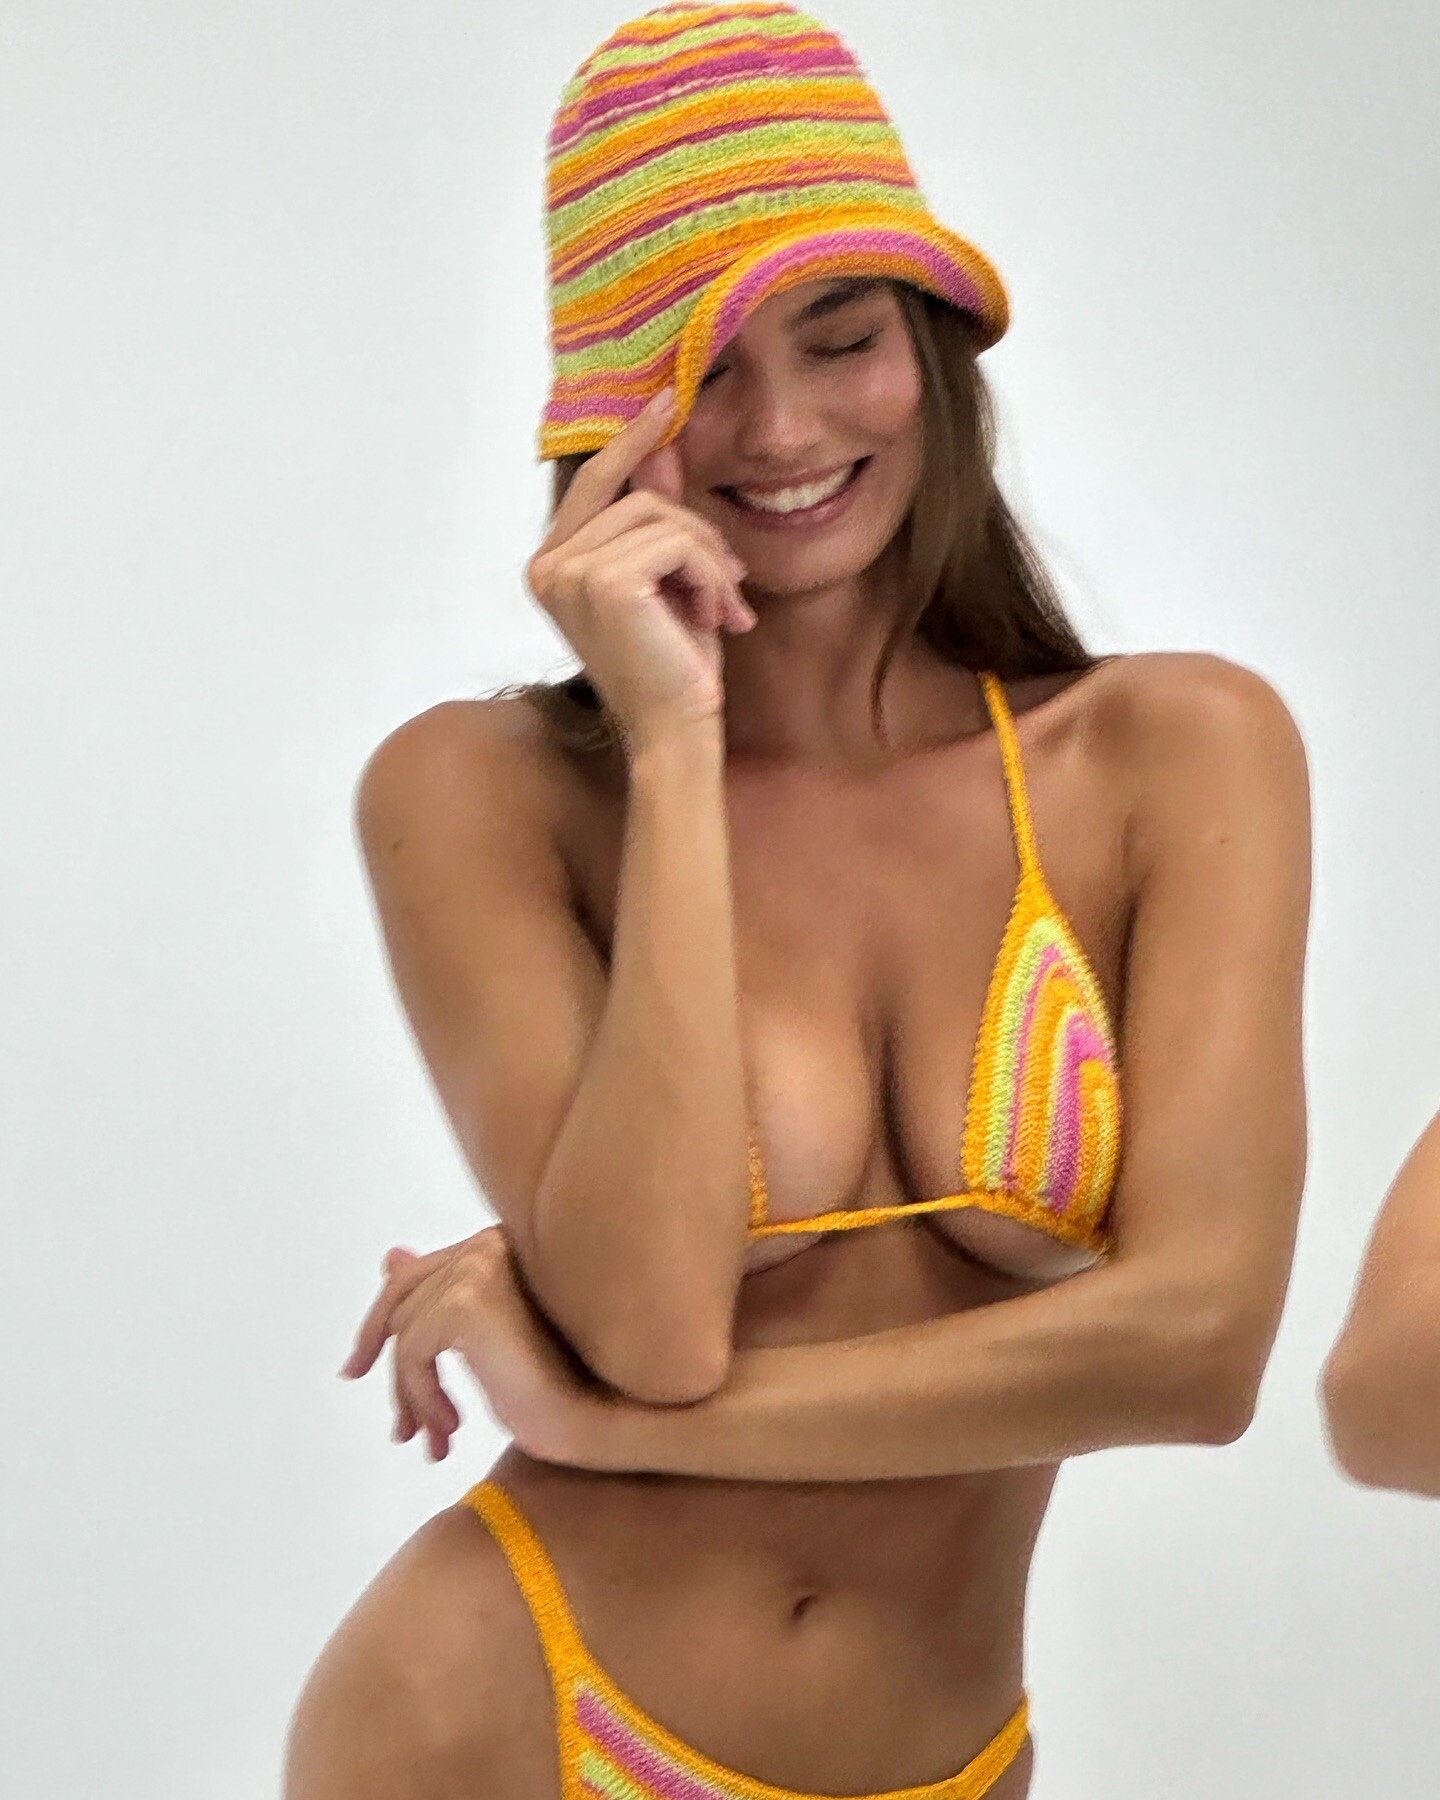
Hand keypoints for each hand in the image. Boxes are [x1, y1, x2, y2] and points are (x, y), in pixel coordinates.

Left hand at [339, 1225, 612, 1464]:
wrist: (609, 1416)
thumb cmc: (570, 1386)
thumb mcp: (492, 1343)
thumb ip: (443, 1299)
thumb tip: (390, 1259)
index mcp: (505, 1242)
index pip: (420, 1271)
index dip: (381, 1321)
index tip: (360, 1368)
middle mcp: (491, 1241)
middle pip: (401, 1298)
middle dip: (388, 1366)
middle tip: (399, 1429)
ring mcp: (478, 1267)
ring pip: (403, 1334)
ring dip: (413, 1397)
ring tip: (438, 1440)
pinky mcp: (466, 1302)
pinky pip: (411, 1352)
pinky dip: (421, 1398)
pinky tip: (452, 1431)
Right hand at [525, 385, 755, 751]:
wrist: (675, 730)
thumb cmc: (673, 666)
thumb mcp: (669, 580)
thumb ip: (656, 517)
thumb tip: (661, 446)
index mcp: (550, 564)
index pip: (594, 480)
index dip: (633, 440)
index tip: (667, 400)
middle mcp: (547, 565)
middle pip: (638, 497)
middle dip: (696, 532)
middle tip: (731, 580)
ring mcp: (569, 572)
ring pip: (662, 517)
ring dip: (709, 560)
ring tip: (724, 608)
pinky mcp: (604, 581)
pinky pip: (677, 543)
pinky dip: (711, 576)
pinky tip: (718, 618)